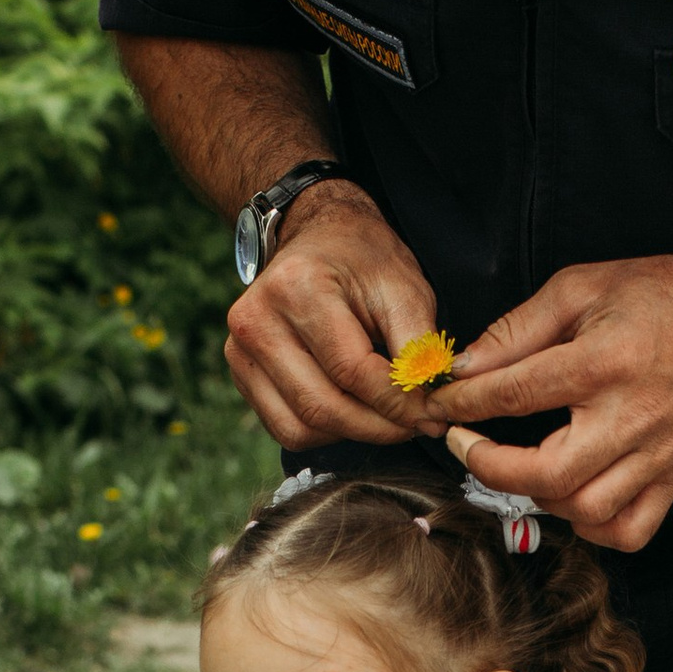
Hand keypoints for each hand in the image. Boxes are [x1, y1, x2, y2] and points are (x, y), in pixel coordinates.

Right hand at [224, 182, 446, 450]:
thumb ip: (418, 350)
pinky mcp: (240, 372)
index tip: (433, 416)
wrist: (319, 238)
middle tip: (418, 425)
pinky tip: (354, 411)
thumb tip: (429, 410)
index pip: (353, 371)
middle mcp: (256, 320)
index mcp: (297, 288)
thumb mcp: (405, 289)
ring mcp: (239, 349)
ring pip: (301, 427)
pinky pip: (285, 428)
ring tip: (388, 417)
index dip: (399, 403)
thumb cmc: (366, 260)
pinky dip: (326, 431)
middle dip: (380, 427)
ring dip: (353, 434)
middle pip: (323, 406)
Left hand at [442, 253, 672, 550]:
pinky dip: (593, 527)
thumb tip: (464, 368)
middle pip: (549, 475)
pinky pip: (631, 530)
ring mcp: (659, 453)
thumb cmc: (658, 296)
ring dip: (540, 497)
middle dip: (491, 467)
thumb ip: (516, 330)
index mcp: (605, 362)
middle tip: (467, 445)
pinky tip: (574, 497)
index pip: (515, 395)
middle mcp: (634, 416)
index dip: (463, 403)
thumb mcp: (579, 288)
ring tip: (524, 466)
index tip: (440, 404)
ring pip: (587, 510)